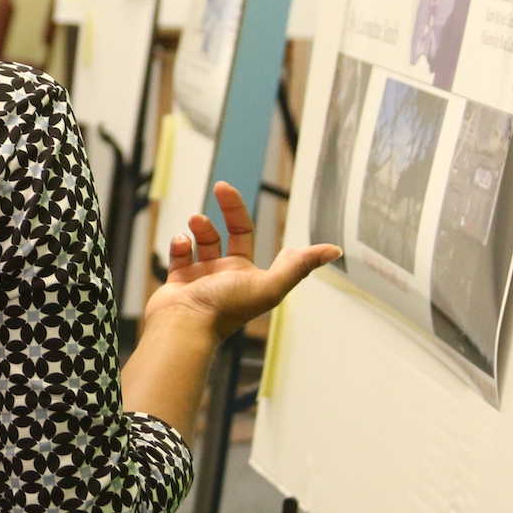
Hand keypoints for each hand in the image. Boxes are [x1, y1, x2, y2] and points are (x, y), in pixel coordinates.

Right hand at [142, 181, 340, 340]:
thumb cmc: (225, 308)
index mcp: (246, 275)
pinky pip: (180, 256)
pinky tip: (182, 243)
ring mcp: (201, 276)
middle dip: (226, 209)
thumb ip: (299, 266)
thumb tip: (333, 250)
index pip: (246, 235)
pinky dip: (179, 244)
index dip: (241, 214)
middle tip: (220, 187)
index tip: (231, 193)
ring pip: (202, 242)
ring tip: (195, 222)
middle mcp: (225, 274)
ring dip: (200, 227)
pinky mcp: (179, 281)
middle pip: (228, 233)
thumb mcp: (269, 285)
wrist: (184, 325)